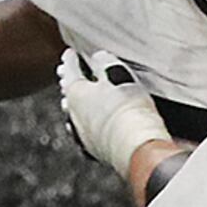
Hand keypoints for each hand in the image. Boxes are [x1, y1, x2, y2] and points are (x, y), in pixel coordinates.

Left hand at [58, 47, 172, 181]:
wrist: (137, 147)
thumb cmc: (128, 109)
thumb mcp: (118, 75)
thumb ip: (105, 63)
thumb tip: (99, 58)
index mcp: (75, 93)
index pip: (70, 70)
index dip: (71, 60)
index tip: (71, 54)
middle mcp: (74, 115)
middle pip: (70, 95)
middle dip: (71, 84)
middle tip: (69, 76)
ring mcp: (84, 136)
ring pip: (77, 116)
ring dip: (79, 108)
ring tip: (82, 103)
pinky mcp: (97, 152)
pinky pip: (89, 135)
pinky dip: (91, 127)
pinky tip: (96, 128)